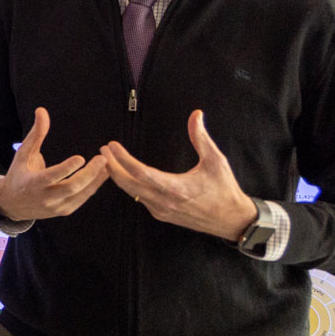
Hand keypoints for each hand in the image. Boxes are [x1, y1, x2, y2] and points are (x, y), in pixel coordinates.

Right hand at [0, 107, 108, 221]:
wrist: (12, 204)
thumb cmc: (18, 174)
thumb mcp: (23, 154)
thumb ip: (36, 134)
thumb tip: (42, 111)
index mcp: (33, 183)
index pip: (52, 177)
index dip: (66, 168)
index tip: (81, 158)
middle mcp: (45, 198)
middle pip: (72, 187)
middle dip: (89, 174)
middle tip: (102, 159)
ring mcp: (56, 207)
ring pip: (81, 194)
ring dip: (96, 180)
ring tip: (107, 165)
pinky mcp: (64, 211)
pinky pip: (82, 198)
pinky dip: (93, 186)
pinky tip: (102, 175)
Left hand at [100, 110, 258, 240]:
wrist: (232, 220)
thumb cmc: (224, 189)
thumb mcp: (215, 161)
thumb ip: (201, 138)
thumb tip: (196, 114)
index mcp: (175, 188)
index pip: (140, 172)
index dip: (122, 159)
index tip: (111, 145)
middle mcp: (164, 201)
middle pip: (128, 184)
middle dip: (112, 166)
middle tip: (103, 151)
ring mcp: (161, 210)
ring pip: (131, 192)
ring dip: (118, 176)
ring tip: (109, 160)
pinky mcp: (161, 214)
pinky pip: (139, 199)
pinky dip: (129, 186)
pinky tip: (125, 175)